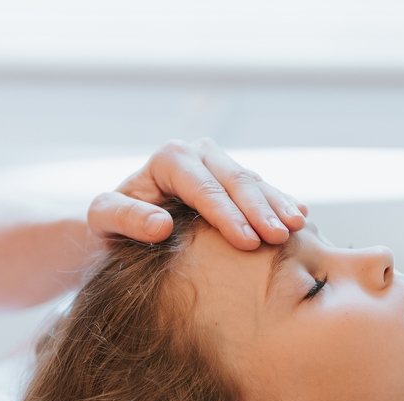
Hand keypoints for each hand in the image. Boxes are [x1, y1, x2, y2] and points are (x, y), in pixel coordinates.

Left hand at [87, 138, 307, 250]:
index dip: (228, 215)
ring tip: (296, 227)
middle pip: (235, 181)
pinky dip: (281, 202)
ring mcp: (219, 165)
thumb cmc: (110, 227)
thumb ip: (125, 218)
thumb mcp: (103, 222)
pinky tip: (301, 216)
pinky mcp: (234, 180)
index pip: (204, 188)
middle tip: (280, 236)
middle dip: (260, 209)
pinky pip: (263, 188)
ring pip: (254, 182)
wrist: (121, 228)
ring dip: (277, 205)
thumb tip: (160, 225)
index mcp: (169, 158)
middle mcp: (198, 154)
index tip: (248, 242)